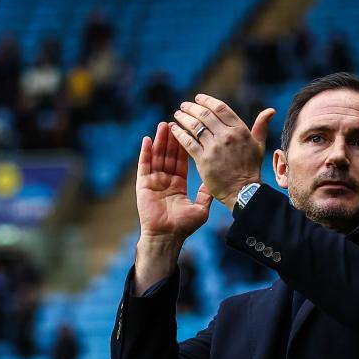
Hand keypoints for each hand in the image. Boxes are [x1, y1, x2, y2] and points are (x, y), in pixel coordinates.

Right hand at [136, 121, 212, 242]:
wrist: (167, 237)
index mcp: (179, 185)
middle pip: (169, 155)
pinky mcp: (143, 184)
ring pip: (157, 157)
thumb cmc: (184, 227)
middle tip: (176, 121)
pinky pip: (144, 165)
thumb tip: (215, 182)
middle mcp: (166, 181)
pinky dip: (146, 152)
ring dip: (160, 141)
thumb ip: (206, 194)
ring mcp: (154, 182)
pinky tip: (148, 139)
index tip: (188, 132)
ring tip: (164, 125)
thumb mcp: (200, 209)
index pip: (182, 161)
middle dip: (172, 139)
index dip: (184, 146)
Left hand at [169, 94, 274, 206]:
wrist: (243, 191)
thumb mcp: (259, 145)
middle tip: (184, 105)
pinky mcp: (204, 160)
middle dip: (192, 107)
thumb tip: (270, 110)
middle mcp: (226, 136)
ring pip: (195, 126)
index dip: (207, 100)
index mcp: (239, 130)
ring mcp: (214, 148)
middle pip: (205, 115)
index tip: (198, 98)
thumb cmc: (251, 168)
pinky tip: (174, 129)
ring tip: (177, 114)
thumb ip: (261, 127)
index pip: (220, 108)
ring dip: (184, 118)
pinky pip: (188, 142)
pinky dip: (179, 133)